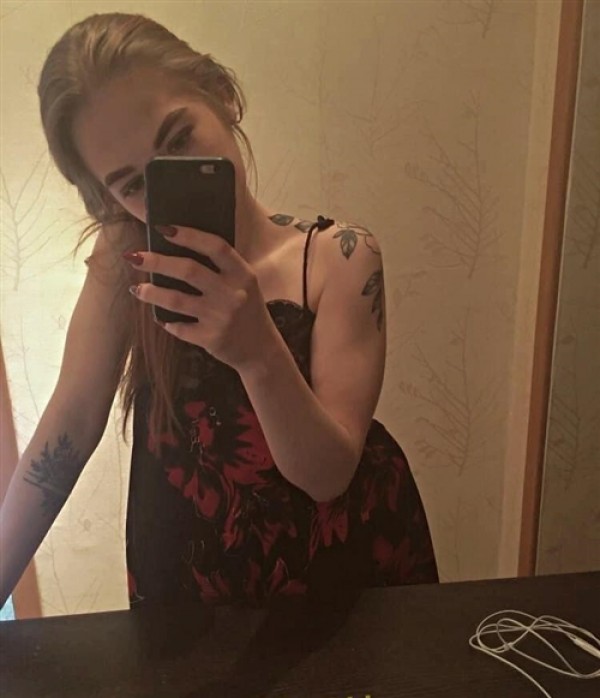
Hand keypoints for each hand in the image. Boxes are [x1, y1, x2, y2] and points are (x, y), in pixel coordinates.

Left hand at [124, 225, 276, 370]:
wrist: (260, 350)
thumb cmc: (248, 311)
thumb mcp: (244, 284)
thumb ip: (222, 268)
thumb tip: (178, 247)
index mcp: (242, 274)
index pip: (215, 247)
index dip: (189, 235)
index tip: (163, 229)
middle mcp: (232, 293)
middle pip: (189, 270)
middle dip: (157, 262)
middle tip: (135, 257)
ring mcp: (220, 317)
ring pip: (176, 300)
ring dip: (151, 293)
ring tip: (137, 289)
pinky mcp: (210, 338)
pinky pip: (179, 327)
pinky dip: (167, 322)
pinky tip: (161, 318)